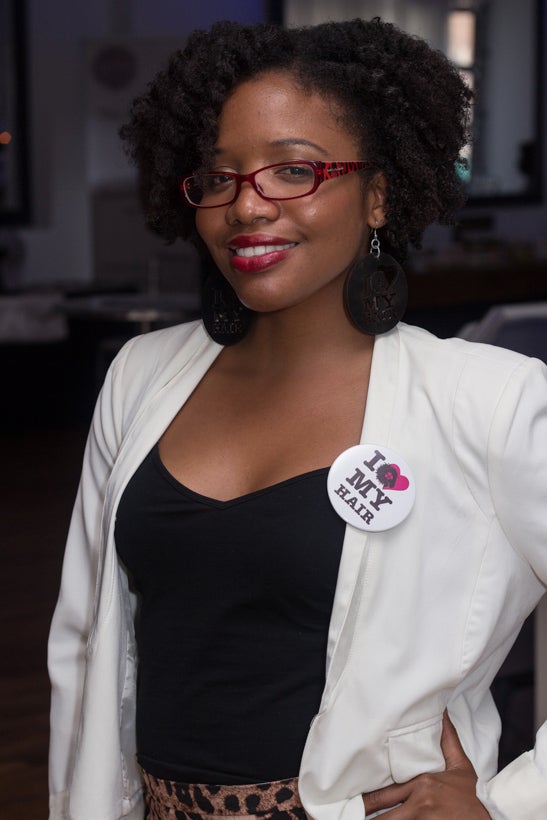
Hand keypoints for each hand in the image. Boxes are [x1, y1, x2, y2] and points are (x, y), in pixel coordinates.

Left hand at [362, 712, 490, 817]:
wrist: (494, 816)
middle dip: (365, 818)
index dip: (365, 802)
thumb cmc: (473, 796)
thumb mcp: (460, 767)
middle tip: (349, 816)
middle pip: (382, 817)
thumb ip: (447, 741)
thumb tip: (442, 712)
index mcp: (421, 784)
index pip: (383, 794)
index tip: (351, 803)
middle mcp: (419, 804)